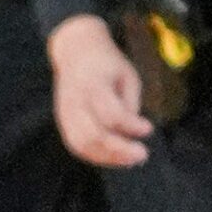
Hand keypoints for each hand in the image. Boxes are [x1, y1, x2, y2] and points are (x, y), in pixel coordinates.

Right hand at [49, 14, 152, 166]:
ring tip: (129, 160)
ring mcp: (65, 114)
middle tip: (142, 154)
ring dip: (107, 158)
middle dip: (119, 150)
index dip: (131, 125)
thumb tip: (131, 132)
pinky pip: (76, 145)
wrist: (75, 51)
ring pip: (81, 145)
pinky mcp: (62, 122)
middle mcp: (75, 101)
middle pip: (93, 135)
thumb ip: (128, 103)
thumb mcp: (127, 75)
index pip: (110, 114)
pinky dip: (95, 156)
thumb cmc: (107, 63)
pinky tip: (113, 157)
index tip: (149, 128)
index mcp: (93, 85)